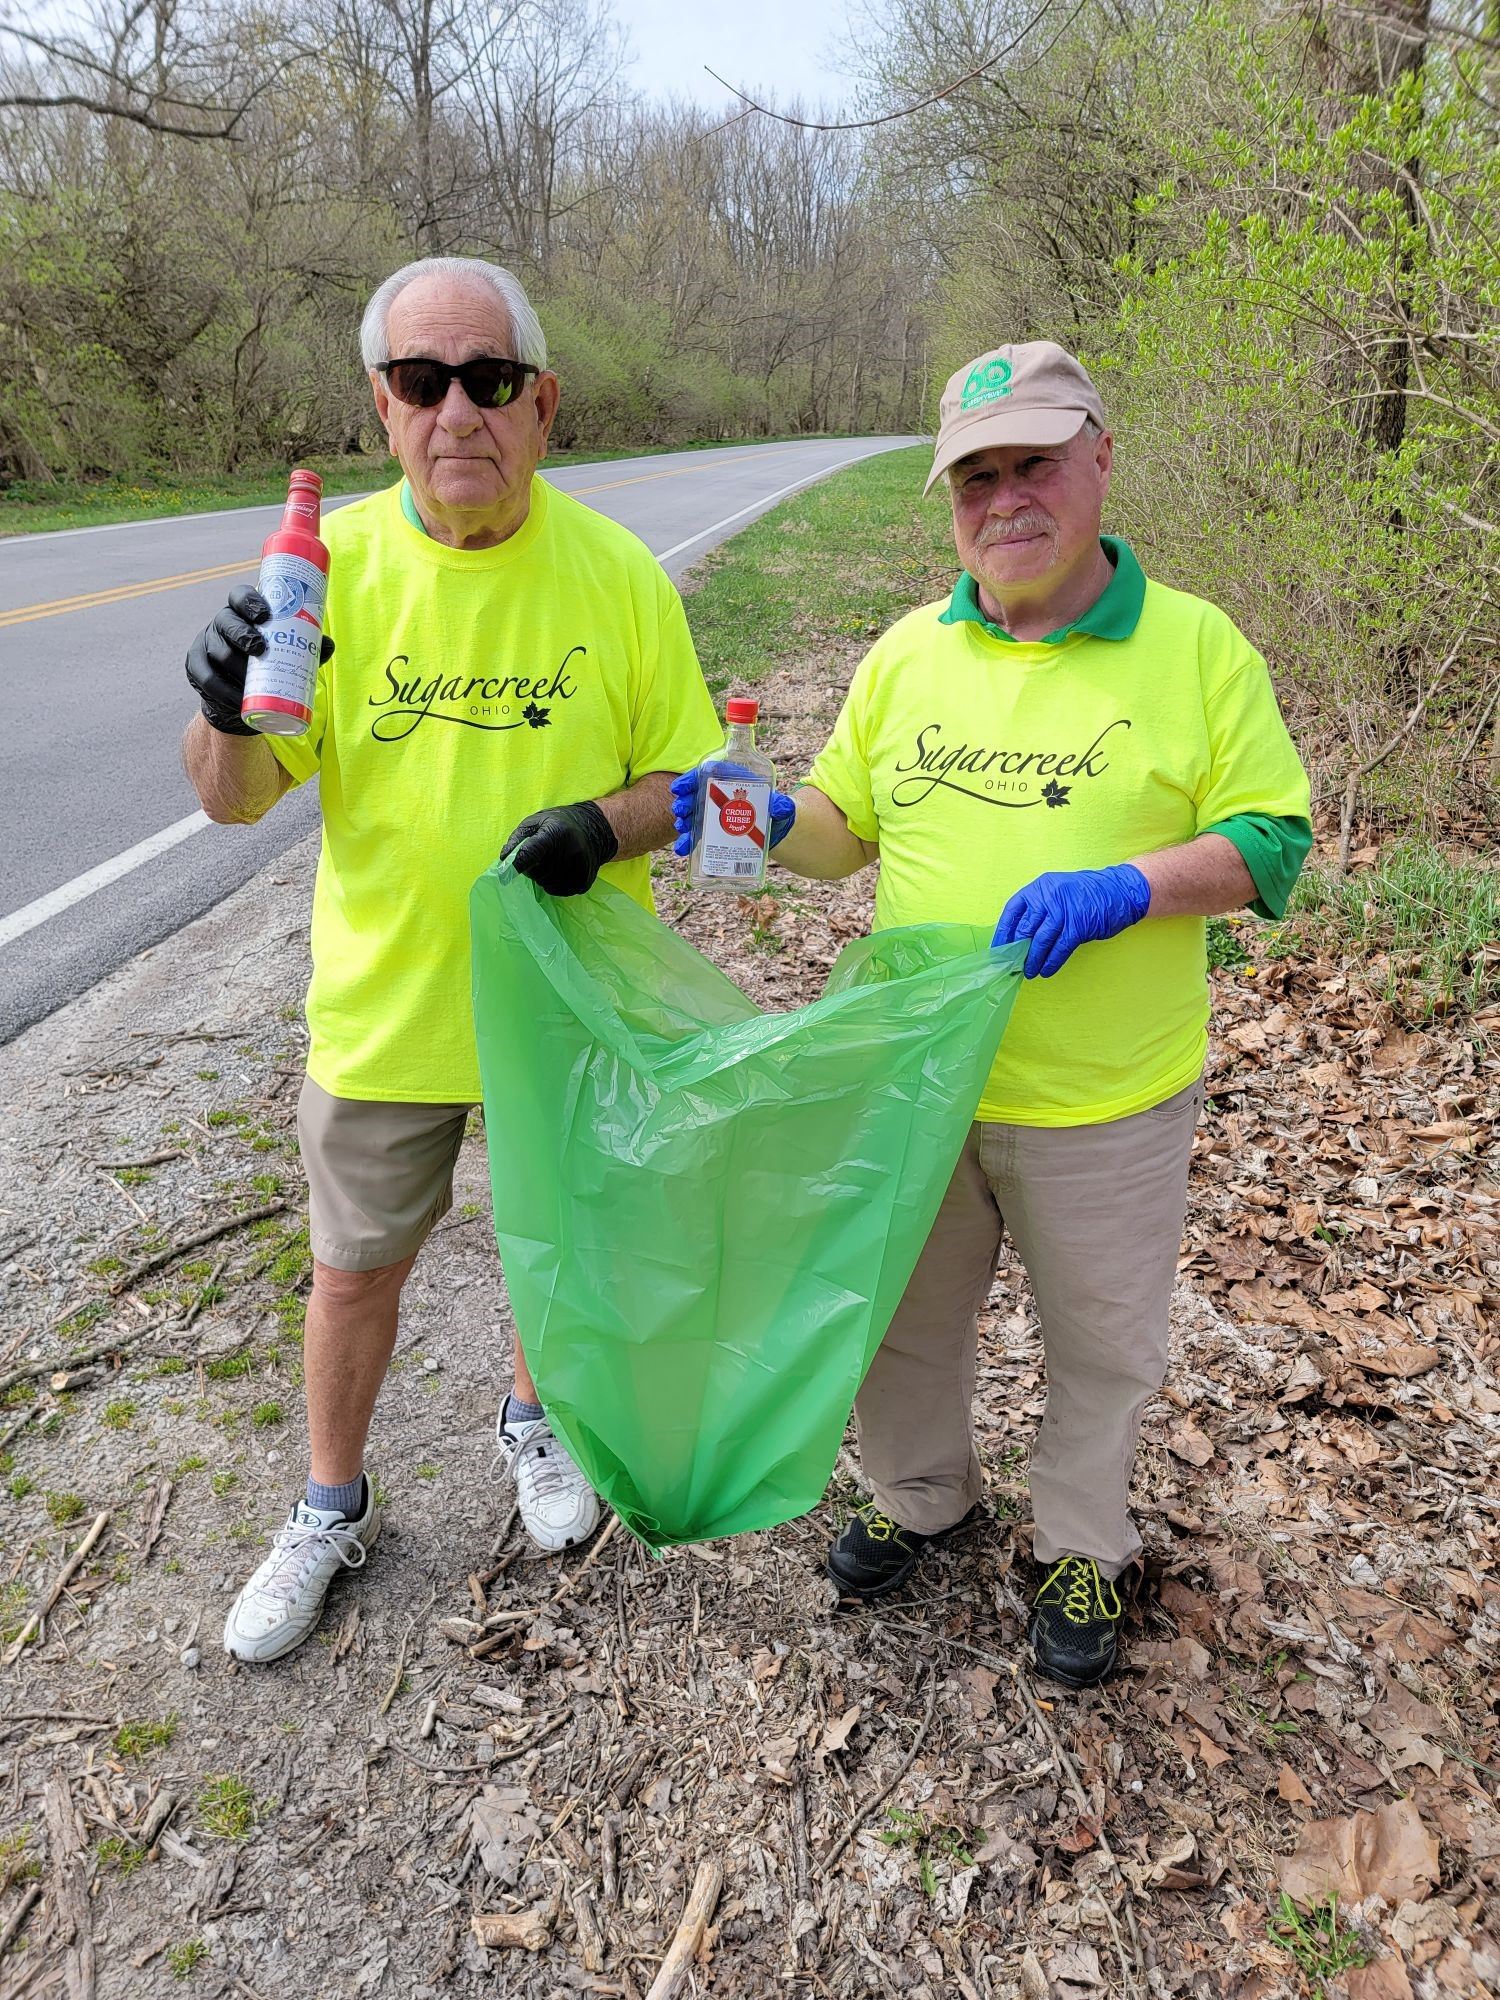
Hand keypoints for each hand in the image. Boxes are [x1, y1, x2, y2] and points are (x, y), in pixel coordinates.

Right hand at [186, 584, 334, 735]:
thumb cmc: (268, 665)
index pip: (240, 596)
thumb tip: (328, 643)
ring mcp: (206, 644)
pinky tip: (237, 697)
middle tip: (260, 650)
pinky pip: (208, 678)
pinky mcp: (196, 668)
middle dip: (242, 634)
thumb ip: (307, 648)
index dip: (249, 601)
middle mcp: (222, 623)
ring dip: (234, 665)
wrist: (241, 697)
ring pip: (218, 651)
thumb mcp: (287, 654)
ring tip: (250, 678)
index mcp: (243, 612)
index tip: (264, 615)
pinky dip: (223, 690)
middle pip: (226, 621)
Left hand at [500, 801, 618, 895]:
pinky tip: (562, 870)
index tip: (504, 874)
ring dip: (543, 877)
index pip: (531, 852)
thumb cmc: (558, 824)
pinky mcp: (583, 883)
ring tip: (553, 861)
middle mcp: (569, 852)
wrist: (594, 830)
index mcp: (554, 833)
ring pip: (545, 884)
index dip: (517, 864)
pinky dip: (553, 883)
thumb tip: (504, 859)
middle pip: (536, 872)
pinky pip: (557, 891)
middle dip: (532, 867)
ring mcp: (578, 869)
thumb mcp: (535, 822)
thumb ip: (517, 839)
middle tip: (541, 855)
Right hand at [670, 765, 795, 856]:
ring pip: (693, 813)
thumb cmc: (775, 810)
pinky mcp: (713, 830)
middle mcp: (719, 795)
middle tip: (681, 810)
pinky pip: (697, 834)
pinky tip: (683, 849)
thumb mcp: (779, 805)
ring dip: (684, 820)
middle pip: (695, 793)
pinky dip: (688, 841)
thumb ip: (780, 805)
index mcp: (732, 780)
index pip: (708, 774)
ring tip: (682, 827)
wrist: (774, 830)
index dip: (691, 779)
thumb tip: (780, 807)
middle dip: (685, 801)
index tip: (680, 788)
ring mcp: (713, 812)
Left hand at [992, 864, 1151, 978]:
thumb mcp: (1058, 892)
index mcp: (1040, 887)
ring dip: (1033, 960)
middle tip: (1012, 965)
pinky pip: (1059, 949)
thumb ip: (1040, 909)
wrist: (1120, 890)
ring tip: (1029, 972)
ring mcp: (1063, 911)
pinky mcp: (1078, 926)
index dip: (1003, 932)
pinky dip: (1051, 963)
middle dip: (1017, 950)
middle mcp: (1048, 897)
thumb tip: (1021, 936)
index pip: (1012, 911)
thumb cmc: (1087, 894)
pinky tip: (1046, 971)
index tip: (998, 949)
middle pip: (1024, 929)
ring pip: (1040, 942)